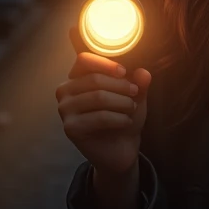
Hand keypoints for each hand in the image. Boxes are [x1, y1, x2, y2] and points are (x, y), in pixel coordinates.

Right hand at [55, 25, 151, 176]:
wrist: (121, 148)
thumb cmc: (122, 116)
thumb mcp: (134, 96)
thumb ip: (139, 82)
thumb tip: (143, 73)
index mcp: (77, 77)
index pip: (84, 60)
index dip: (105, 64)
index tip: (124, 72)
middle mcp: (65, 91)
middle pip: (94, 79)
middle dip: (121, 86)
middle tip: (135, 93)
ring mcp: (65, 110)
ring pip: (98, 97)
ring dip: (122, 103)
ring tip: (132, 109)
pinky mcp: (70, 127)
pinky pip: (99, 117)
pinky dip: (118, 118)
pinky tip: (126, 121)